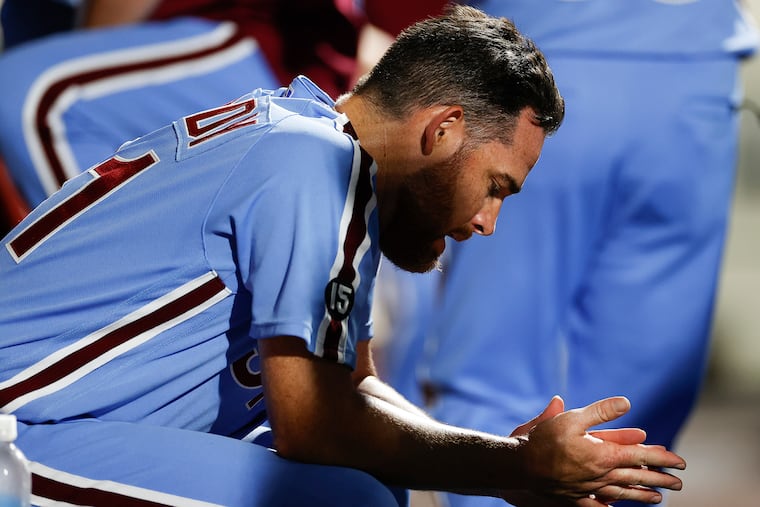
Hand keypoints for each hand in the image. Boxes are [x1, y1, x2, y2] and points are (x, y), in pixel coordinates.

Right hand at [510, 396, 684, 504]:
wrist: (521, 465)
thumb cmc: (545, 439)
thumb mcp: (573, 418)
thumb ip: (601, 411)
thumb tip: (626, 403)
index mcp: (604, 455)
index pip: (641, 457)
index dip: (662, 458)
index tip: (680, 461)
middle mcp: (601, 475)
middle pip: (637, 478)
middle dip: (660, 480)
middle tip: (678, 482)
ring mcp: (590, 489)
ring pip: (623, 494)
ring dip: (642, 496)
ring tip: (658, 499)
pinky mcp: (576, 497)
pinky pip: (598, 505)